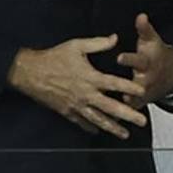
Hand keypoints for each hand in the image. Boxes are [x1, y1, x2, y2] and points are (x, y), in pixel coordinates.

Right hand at [7, 35, 147, 139]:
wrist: (30, 73)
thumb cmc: (53, 57)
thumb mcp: (76, 45)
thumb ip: (97, 43)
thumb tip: (115, 38)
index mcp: (90, 77)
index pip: (115, 84)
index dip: (130, 87)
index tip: (142, 91)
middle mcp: (85, 94)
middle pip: (111, 107)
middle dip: (128, 115)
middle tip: (142, 121)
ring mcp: (76, 106)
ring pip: (98, 120)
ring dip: (113, 128)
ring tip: (125, 134)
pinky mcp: (66, 112)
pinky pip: (82, 122)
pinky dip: (91, 127)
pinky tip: (98, 131)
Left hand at [116, 14, 172, 108]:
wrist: (171, 74)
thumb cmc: (155, 54)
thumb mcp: (152, 40)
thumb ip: (144, 29)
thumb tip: (141, 15)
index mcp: (146, 63)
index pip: (137, 60)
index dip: (128, 59)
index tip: (119, 58)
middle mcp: (145, 79)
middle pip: (135, 84)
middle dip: (126, 88)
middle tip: (115, 90)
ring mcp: (143, 93)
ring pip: (133, 101)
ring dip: (123, 105)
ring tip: (110, 109)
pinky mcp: (139, 103)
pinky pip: (129, 110)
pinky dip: (120, 116)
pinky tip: (105, 119)